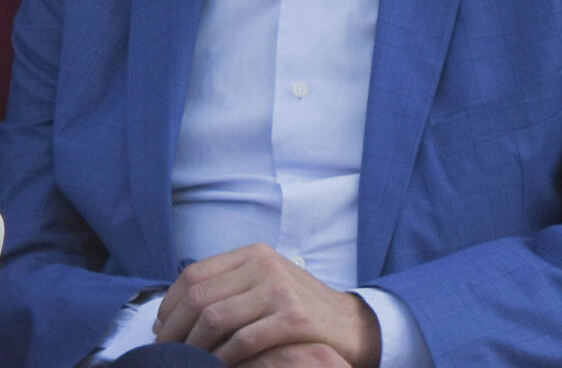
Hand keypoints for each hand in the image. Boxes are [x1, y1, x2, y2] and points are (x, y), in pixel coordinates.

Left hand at [153, 244, 381, 367]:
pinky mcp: (293, 317)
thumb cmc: (295, 311)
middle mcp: (266, 265)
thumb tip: (164, 319)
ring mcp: (281, 289)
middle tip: (167, 356)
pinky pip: (241, 341)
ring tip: (188, 364)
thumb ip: (223, 292)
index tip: (161, 334)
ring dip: (193, 349)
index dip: (168, 307)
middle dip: (174, 333)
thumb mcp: (262, 287)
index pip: (192, 275)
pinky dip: (221, 359)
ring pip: (214, 319)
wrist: (349, 326)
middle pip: (199, 298)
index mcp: (254, 254)